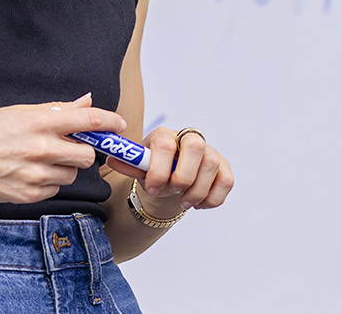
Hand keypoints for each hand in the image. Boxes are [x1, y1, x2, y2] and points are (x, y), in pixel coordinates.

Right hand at [0, 93, 125, 204]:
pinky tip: (30, 173)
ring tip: (41, 159)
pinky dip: (49, 182)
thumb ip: (55, 110)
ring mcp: (34, 174)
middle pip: (87, 155)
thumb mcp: (16, 112)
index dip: (109, 123)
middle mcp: (40, 149)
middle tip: (70, 146)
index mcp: (38, 123)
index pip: (88, 122)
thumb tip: (85, 102)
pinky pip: (54, 189)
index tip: (118, 125)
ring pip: (72, 174)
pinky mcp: (27, 195)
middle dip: (84, 151)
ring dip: (64, 167)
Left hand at [109, 126, 233, 214]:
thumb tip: (113, 159)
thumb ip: (128, 164)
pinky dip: (212, 198)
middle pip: (196, 147)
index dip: (160, 169)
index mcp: (164, 136)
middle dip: (183, 176)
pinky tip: (198, 203)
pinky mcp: (223, 167)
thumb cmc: (154, 171)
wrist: (170, 180)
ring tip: (184, 202)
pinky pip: (226, 181)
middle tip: (174, 191)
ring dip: (197, 191)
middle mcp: (189, 138)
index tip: (153, 188)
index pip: (166, 144)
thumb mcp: (138, 169)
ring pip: (212, 166)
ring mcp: (210, 152)